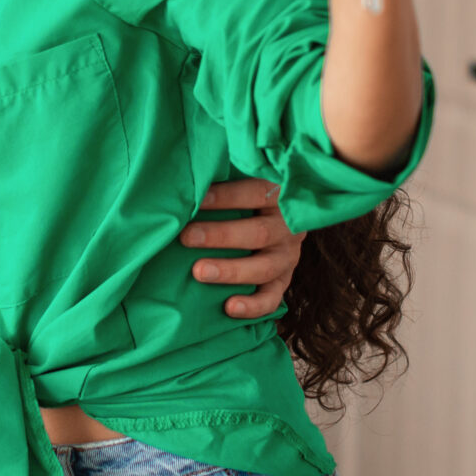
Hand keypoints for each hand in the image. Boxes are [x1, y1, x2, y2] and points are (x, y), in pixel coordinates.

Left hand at [181, 178, 304, 317]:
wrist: (284, 216)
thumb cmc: (251, 192)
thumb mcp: (250, 175)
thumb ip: (229, 171)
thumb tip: (194, 168)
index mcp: (280, 195)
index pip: (255, 193)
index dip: (226, 197)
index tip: (195, 199)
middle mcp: (288, 227)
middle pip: (258, 233)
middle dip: (220, 236)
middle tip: (187, 237)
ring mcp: (288, 256)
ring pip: (264, 267)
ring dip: (231, 271)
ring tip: (199, 272)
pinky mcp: (283, 280)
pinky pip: (272, 298)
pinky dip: (252, 306)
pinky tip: (229, 308)